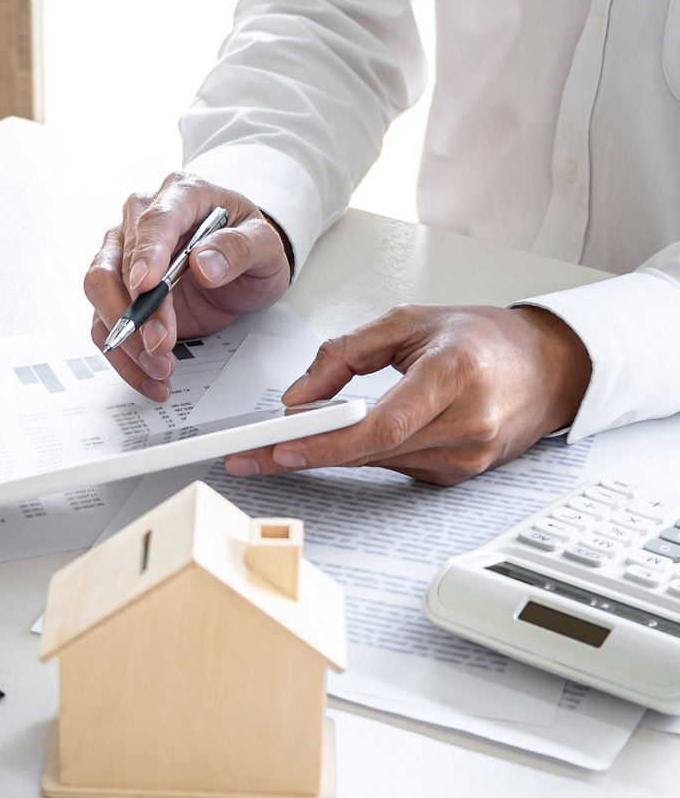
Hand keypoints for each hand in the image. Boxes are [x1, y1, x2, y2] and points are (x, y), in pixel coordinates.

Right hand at [84, 172, 291, 401]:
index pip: (154, 221)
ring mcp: (124, 254)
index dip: (147, 254)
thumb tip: (204, 263)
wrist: (243, 266)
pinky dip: (124, 355)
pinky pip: (105, 323)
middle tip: (161, 344)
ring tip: (161, 366)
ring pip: (100, 294)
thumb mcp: (265, 245)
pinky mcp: (119, 290)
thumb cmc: (249, 245)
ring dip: (126, 337)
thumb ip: (241, 248)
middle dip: (136, 312)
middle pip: (114, 264)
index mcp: (180, 195)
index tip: (146, 286)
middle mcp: (141, 220)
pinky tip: (150, 376)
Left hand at [223, 304, 592, 484]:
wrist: (549, 368)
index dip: (326, 442)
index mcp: (456, 374)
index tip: (280, 446)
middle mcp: (467, 423)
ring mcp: (467, 457)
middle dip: (303, 453)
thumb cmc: (483, 339)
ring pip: (376, 463)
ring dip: (326, 456)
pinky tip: (341, 442)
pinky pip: (393, 468)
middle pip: (369, 451)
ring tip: (279, 445)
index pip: (381, 424)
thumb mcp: (408, 322)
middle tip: (248, 455)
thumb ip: (344, 354)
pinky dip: (361, 455)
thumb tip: (297, 398)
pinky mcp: (459, 476)